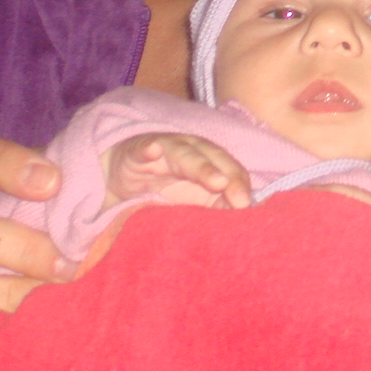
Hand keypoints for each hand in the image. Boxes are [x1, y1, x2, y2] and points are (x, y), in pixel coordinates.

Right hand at [104, 134, 251, 209]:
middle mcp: (192, 150)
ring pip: (185, 154)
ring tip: (217, 181)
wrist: (122, 174)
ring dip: (201, 166)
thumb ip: (217, 206)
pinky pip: (144, 149)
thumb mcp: (192, 198)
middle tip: (240, 198)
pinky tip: (153, 151)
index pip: (231, 169)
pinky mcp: (137, 153)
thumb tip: (242, 221)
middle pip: (214, 158)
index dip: (241, 185)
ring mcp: (165, 149)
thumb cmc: (165, 185)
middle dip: (229, 176)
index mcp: (209, 160)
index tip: (248, 207)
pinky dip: (149, 149)